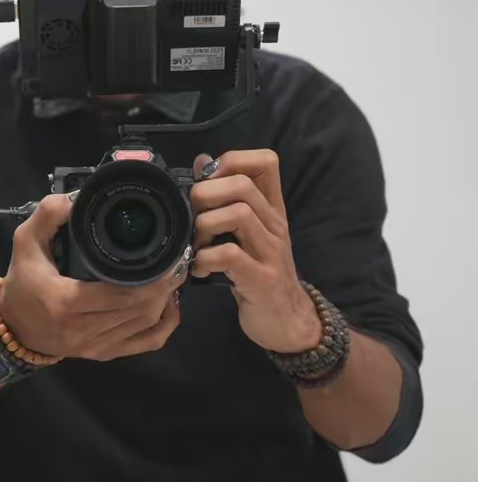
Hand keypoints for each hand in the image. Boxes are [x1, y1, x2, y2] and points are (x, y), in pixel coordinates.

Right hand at [0, 194, 186, 360]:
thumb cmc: (23, 282)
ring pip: (145, 326)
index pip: (119, 295)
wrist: (13, 327)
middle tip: (179, 263)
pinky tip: (170, 306)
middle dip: (164, 287)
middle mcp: (82, 329)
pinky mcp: (103, 353)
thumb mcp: (25, 242)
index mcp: (65, 302)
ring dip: (166, 302)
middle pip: (138, 310)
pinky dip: (164, 326)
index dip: (150, 279)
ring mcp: (95, 346)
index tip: (167, 258)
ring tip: (176, 278)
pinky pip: (144, 344)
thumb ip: (46, 215)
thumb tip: (75, 199)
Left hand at [190, 151, 321, 352]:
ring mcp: (271, 252)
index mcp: (271, 208)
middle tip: (193, 215)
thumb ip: (226, 197)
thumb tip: (202, 161)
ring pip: (238, 214)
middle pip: (242, 185)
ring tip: (197, 244)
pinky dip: (205, 259)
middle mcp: (275, 224)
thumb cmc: (260, 272)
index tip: (208, 179)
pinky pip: (230, 255)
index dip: (232, 160)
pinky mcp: (262, 279)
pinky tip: (200, 269)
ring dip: (205, 226)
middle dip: (206, 193)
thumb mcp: (246, 231)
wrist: (288, 321)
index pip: (266, 161)